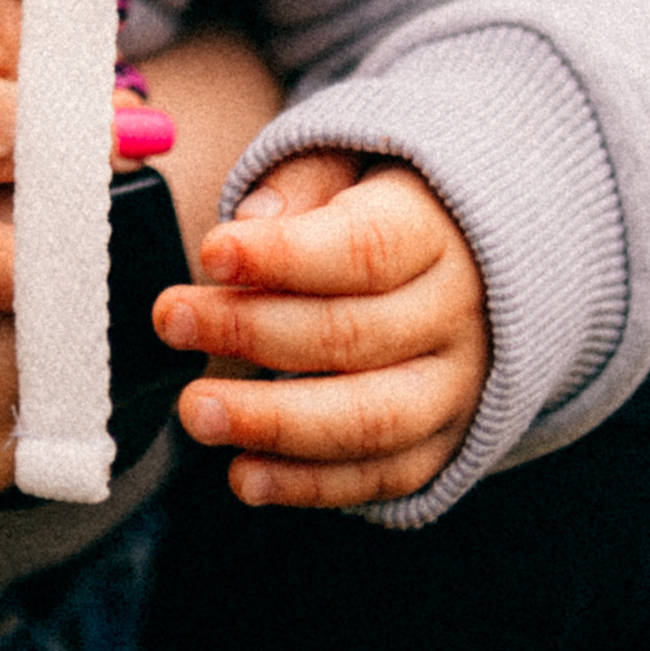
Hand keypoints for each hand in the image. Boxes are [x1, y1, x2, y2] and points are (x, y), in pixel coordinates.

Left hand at [153, 150, 490, 507]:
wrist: (478, 267)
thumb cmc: (383, 210)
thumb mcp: (351, 165)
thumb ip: (301, 184)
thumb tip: (250, 220)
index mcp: (434, 234)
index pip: (364, 248)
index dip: (283, 254)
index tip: (210, 253)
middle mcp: (455, 316)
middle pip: (353, 334)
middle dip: (251, 332)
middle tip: (171, 321)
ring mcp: (455, 387)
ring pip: (372, 419)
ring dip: (274, 422)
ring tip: (196, 412)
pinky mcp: (442, 442)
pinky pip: (380, 476)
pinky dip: (308, 484)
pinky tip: (243, 475)